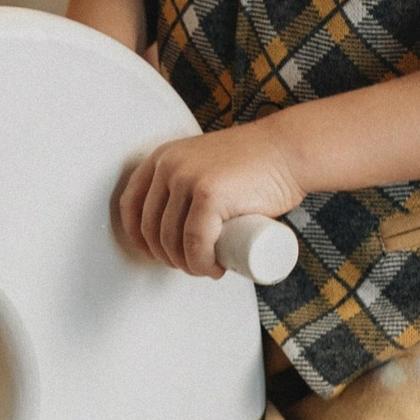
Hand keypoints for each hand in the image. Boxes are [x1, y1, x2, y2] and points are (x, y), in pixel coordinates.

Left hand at [117, 122, 305, 277]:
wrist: (289, 150)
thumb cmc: (256, 161)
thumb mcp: (206, 161)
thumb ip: (188, 178)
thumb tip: (176, 219)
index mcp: (162, 157)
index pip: (131, 204)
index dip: (138, 237)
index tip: (155, 253)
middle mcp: (168, 165)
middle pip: (151, 227)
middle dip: (167, 258)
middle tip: (194, 265)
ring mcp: (187, 178)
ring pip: (172, 240)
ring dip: (187, 266)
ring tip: (208, 269)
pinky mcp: (209, 193)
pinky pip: (194, 242)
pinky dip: (200, 263)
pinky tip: (213, 268)